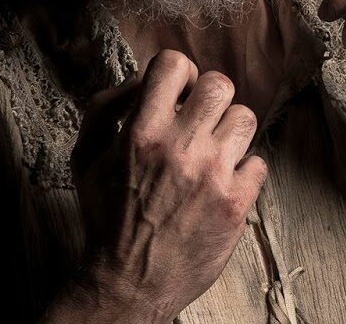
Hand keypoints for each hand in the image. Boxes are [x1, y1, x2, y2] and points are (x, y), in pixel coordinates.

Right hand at [53, 50, 266, 322]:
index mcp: (141, 131)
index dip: (178, 74)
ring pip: (246, 118)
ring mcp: (213, 175)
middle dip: (209, 98)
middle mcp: (180, 147)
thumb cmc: (106, 217)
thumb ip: (107, 107)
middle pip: (220, 85)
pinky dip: (243, 171)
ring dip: (229, 131)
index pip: (175, 63)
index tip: (176, 94)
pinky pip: (259, 163)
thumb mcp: (85, 156)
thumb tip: (140, 79)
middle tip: (199, 120)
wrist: (128, 282)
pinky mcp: (236, 204)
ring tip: (214, 151)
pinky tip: (222, 184)